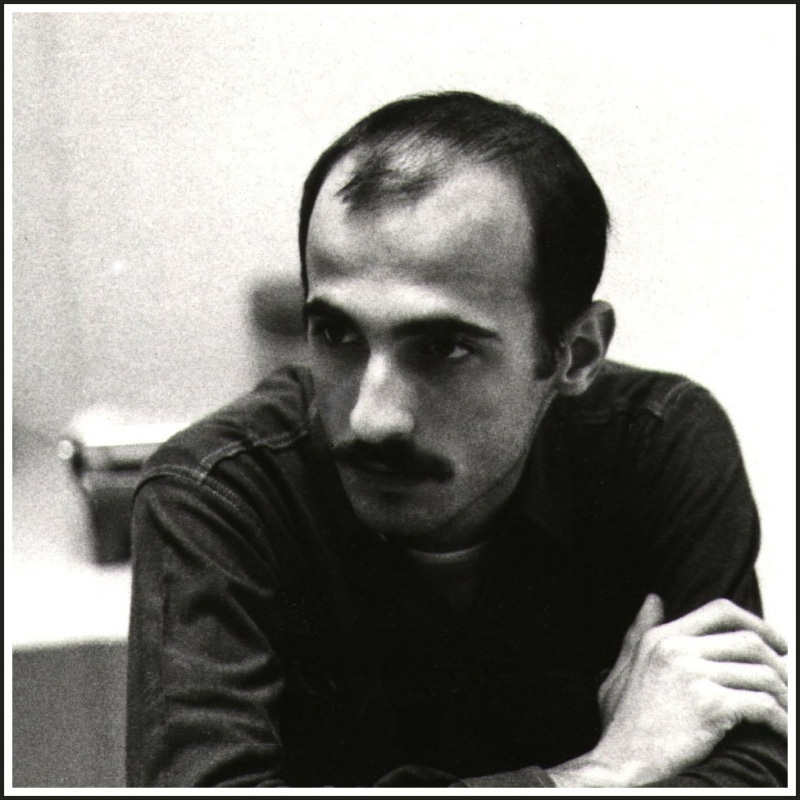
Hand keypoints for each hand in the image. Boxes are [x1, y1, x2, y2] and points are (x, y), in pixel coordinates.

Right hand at [550, 595, 787, 786]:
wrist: (620, 763)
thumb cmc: (622, 725)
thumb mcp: (621, 670)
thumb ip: (637, 633)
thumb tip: (653, 599)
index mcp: (660, 638)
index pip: (720, 611)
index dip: (755, 623)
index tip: (774, 643)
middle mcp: (677, 649)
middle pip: (749, 641)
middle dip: (777, 662)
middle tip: (786, 682)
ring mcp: (693, 676)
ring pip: (762, 673)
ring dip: (783, 694)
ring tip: (784, 710)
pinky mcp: (710, 706)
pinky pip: (764, 705)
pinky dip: (781, 720)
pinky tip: (781, 731)